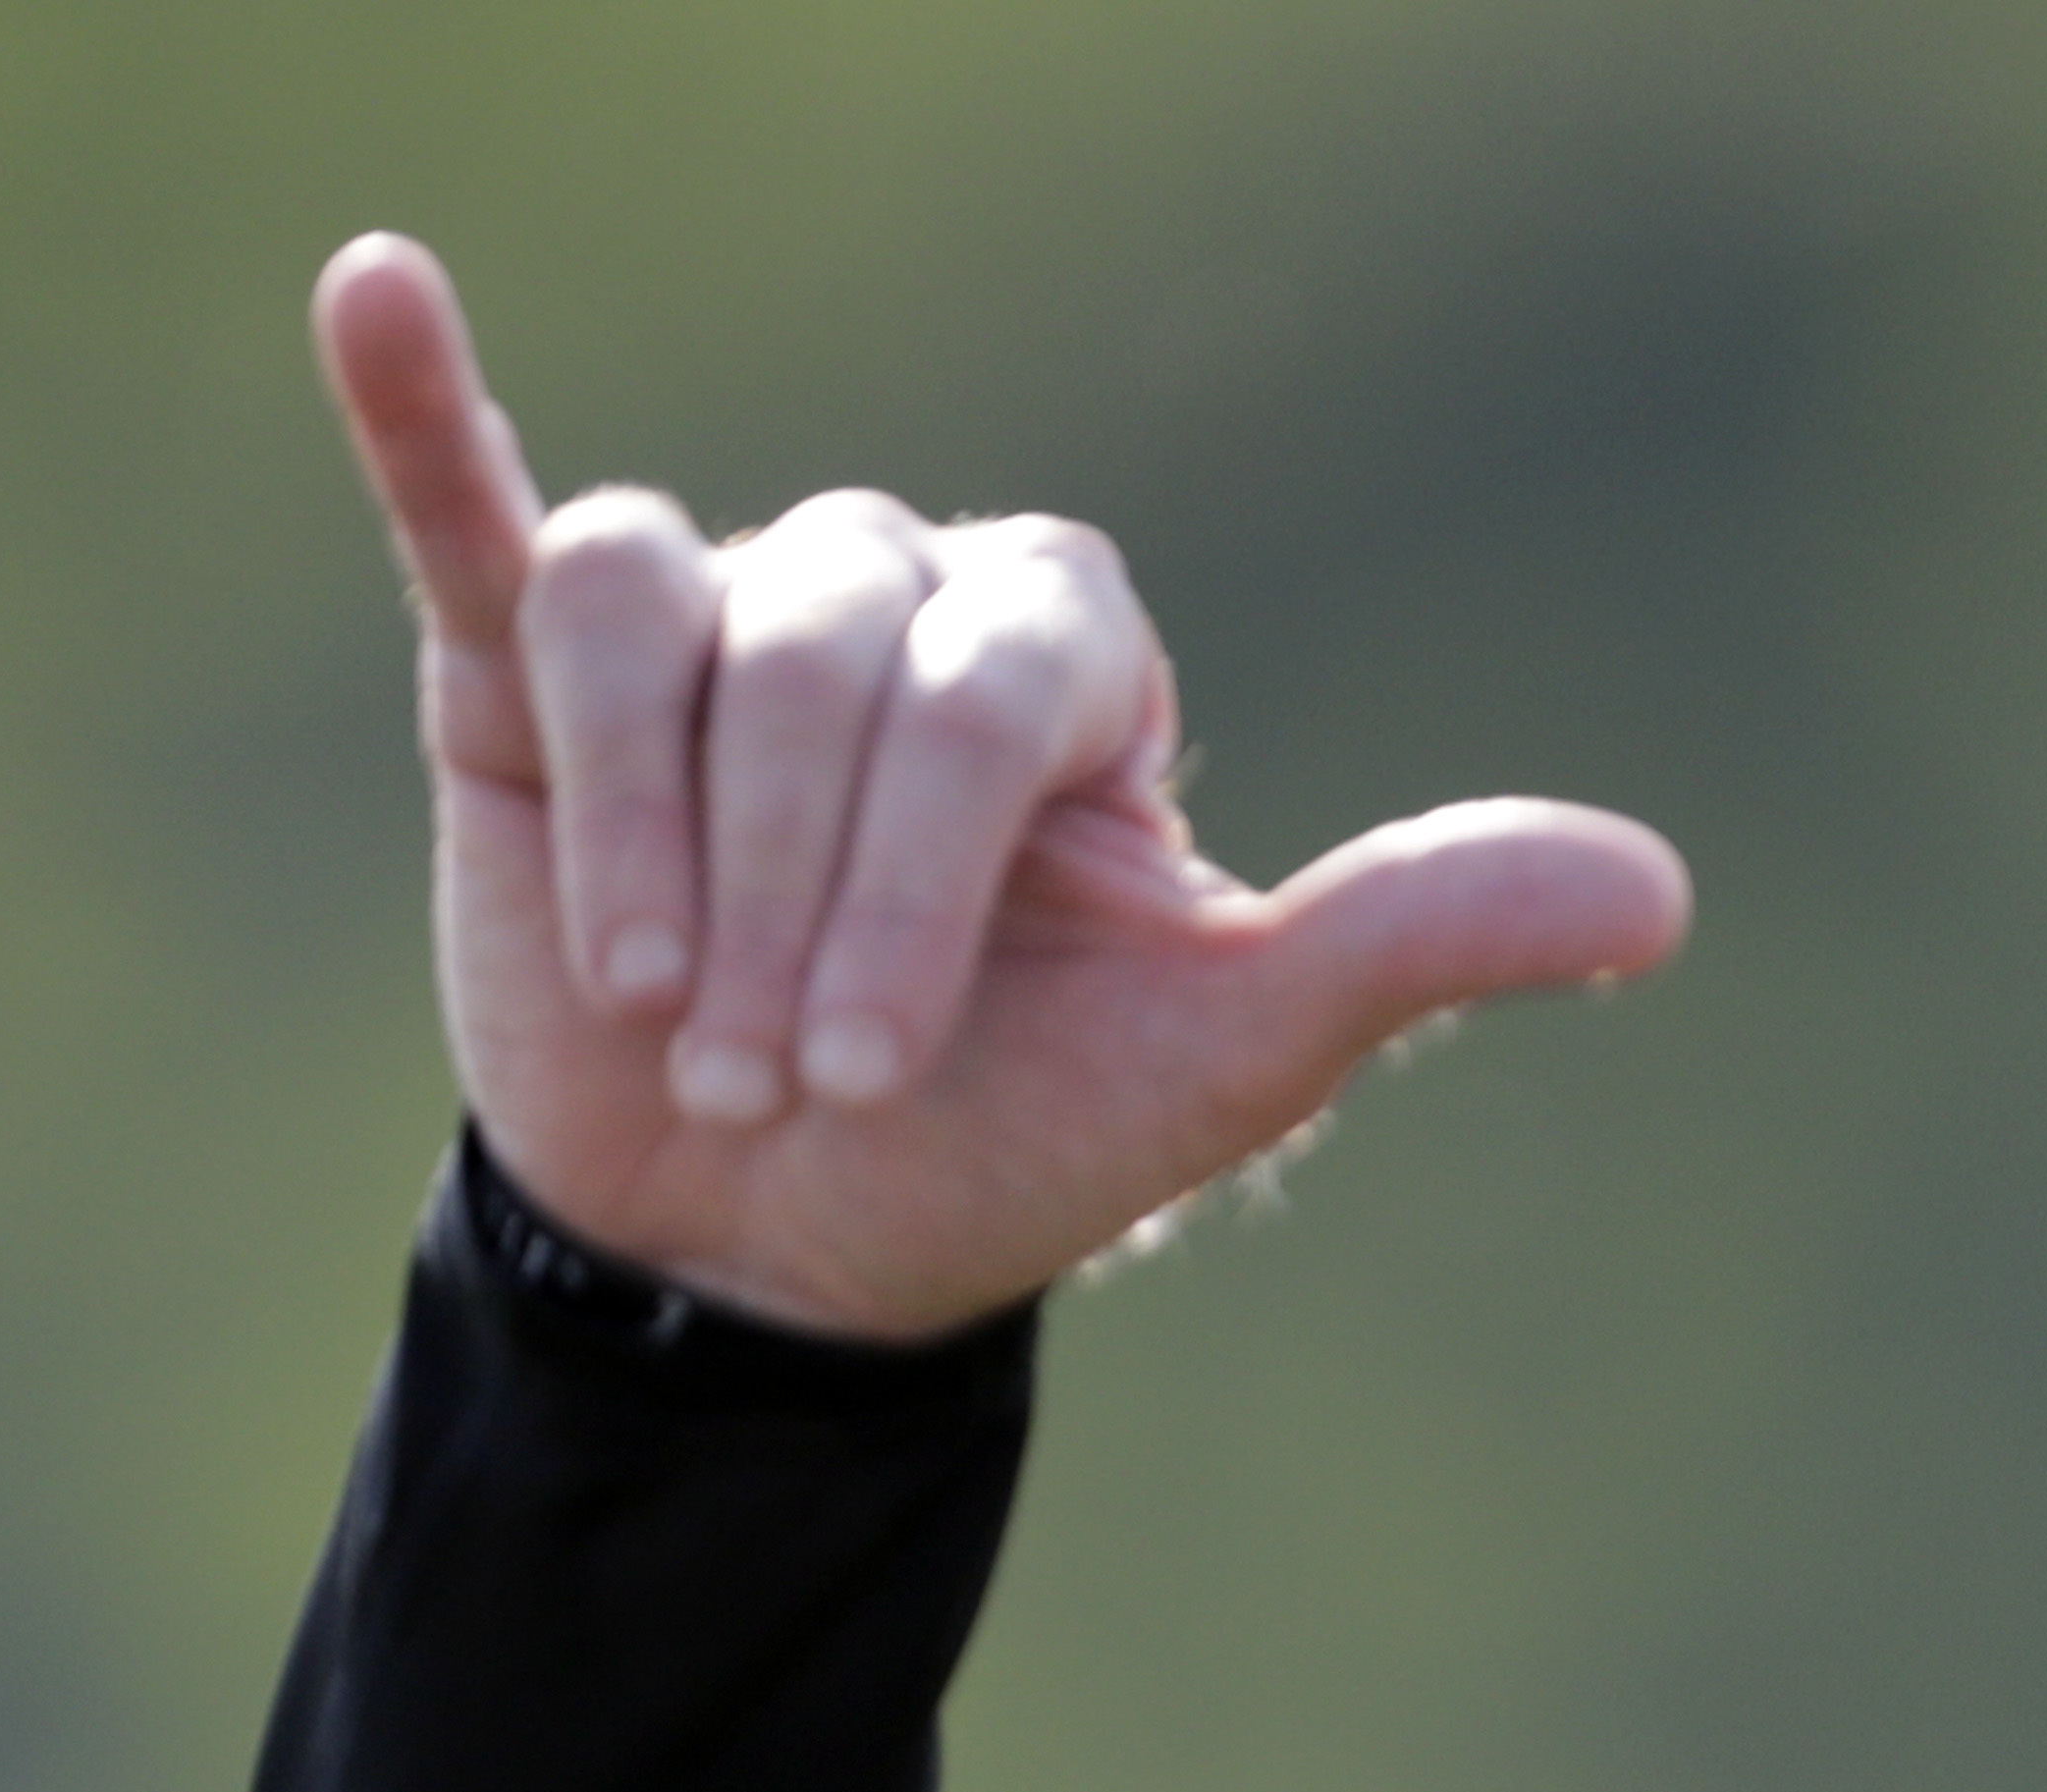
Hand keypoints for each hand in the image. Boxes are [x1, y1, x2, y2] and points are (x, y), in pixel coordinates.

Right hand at [315, 235, 1690, 1341]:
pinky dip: (419, 403)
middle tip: (775, 1076)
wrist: (784, 1246)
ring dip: (644, 834)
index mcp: (1066, 664)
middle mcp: (894, 600)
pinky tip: (381, 289)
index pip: (989, 687)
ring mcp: (711, 622)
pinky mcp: (529, 662)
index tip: (869, 1065)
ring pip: (652, 617)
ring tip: (654, 1010)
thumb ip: (1420, 943)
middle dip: (784, 891)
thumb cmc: (1020, 1135)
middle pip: (820, 658)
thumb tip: (1665, 897)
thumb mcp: (1238, 1054)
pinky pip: (479, 506)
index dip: (913, 871)